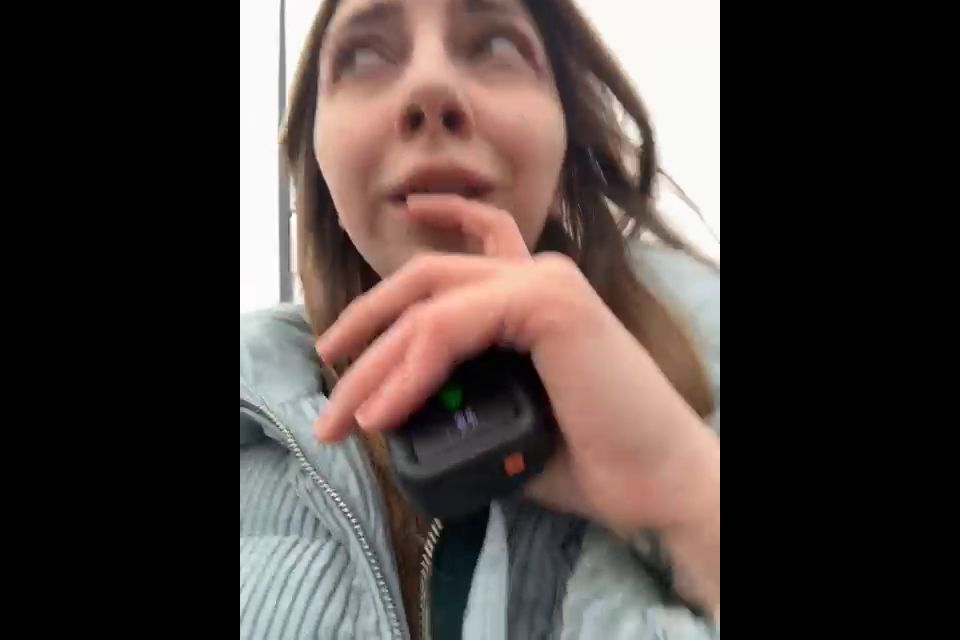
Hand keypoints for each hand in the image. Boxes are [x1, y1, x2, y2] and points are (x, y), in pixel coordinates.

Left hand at [314, 194, 717, 532]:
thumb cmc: (592, 459)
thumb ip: (459, 400)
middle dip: (366, 321)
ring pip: (428, 305)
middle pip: (426, 279)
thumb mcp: (504, 420)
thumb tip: (400, 410)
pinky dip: (408, 373)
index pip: (473, 246)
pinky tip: (384, 414)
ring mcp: (544, 284)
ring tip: (343, 417)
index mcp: (536, 296)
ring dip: (374, 363)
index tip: (398, 225)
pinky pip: (448, 328)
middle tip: (328, 367)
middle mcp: (539, 277)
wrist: (656, 486)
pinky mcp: (548, 303)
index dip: (433, 228)